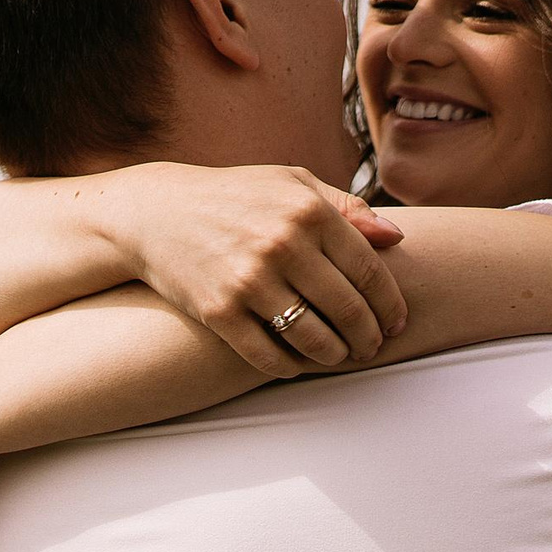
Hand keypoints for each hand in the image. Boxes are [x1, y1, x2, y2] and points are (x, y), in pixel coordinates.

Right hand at [100, 164, 408, 376]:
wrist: (155, 212)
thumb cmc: (235, 197)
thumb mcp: (291, 184)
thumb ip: (345, 207)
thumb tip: (394, 237)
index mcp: (308, 211)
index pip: (369, 271)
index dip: (389, 304)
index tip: (396, 322)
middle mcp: (282, 245)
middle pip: (348, 310)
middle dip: (368, 337)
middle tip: (372, 348)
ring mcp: (249, 281)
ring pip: (313, 338)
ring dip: (335, 356)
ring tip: (340, 357)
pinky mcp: (219, 312)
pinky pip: (268, 356)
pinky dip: (291, 367)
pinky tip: (298, 364)